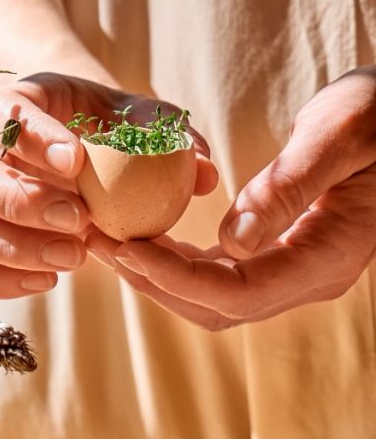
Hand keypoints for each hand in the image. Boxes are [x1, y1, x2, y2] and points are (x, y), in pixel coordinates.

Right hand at [0, 72, 217, 297]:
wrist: (76, 149)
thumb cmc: (106, 128)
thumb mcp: (139, 119)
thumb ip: (168, 137)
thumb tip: (203, 171)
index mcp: (14, 105)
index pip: (3, 113)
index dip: (32, 138)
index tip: (75, 161)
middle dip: (23, 204)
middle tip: (79, 221)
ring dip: (15, 249)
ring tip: (74, 256)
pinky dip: (3, 280)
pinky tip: (49, 280)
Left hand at [88, 68, 375, 328]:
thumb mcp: (339, 133)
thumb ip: (288, 187)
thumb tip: (232, 242)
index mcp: (326, 257)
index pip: (236, 290)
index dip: (175, 276)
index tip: (124, 247)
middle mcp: (308, 278)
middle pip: (216, 305)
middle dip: (152, 280)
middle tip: (99, 244)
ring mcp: (294, 272)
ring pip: (212, 297)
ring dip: (157, 274)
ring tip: (108, 240)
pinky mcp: (279, 257)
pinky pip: (219, 275)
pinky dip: (177, 261)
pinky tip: (144, 235)